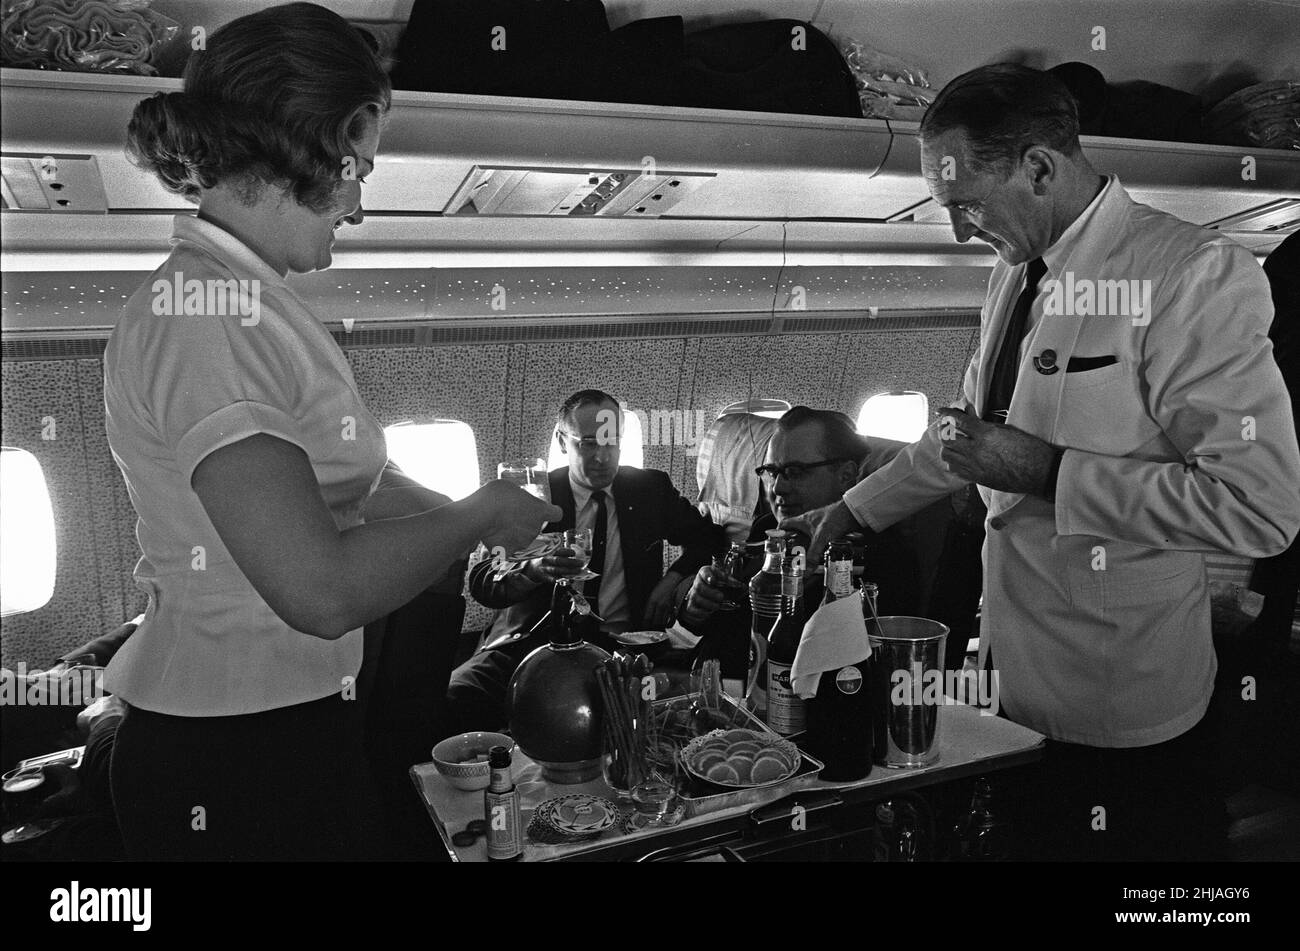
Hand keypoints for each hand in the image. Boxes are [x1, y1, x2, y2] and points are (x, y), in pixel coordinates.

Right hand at [475, 480, 562, 555]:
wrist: (480, 514)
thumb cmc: (496, 495)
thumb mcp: (510, 488)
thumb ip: (518, 497)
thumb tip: (514, 500)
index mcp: (540, 510)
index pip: (556, 514)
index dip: (551, 512)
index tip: (543, 511)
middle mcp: (535, 529)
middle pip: (533, 526)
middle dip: (524, 522)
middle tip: (508, 514)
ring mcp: (523, 543)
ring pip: (519, 538)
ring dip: (512, 533)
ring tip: (496, 523)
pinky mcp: (508, 553)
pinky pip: (505, 549)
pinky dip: (500, 545)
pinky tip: (491, 535)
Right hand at [521, 549, 587, 583]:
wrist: (532, 568)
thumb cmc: (546, 558)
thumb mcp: (550, 552)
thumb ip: (561, 551)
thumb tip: (577, 552)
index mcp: (549, 552)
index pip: (558, 551)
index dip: (566, 552)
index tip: (574, 553)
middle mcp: (547, 560)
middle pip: (559, 561)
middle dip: (571, 562)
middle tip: (581, 563)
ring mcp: (545, 569)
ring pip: (557, 570)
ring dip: (569, 571)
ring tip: (578, 571)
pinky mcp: (545, 577)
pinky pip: (554, 579)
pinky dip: (562, 580)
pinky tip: (569, 580)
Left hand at [643, 571, 686, 627]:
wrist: (674, 579)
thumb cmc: (662, 585)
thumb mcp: (652, 594)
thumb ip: (649, 605)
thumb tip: (645, 615)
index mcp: (652, 601)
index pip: (647, 618)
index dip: (644, 625)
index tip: (643, 628)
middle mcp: (660, 605)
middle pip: (654, 623)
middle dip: (651, 628)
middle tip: (649, 631)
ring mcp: (668, 608)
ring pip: (662, 623)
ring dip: (659, 627)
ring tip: (656, 630)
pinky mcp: (675, 608)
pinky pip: (671, 621)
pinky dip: (668, 625)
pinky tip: (665, 625)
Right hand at [678, 564, 733, 629]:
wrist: (707, 592)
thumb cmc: (717, 584)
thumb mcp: (725, 579)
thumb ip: (732, 582)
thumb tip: (741, 586)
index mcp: (705, 573)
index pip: (704, 572)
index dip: (708, 576)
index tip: (713, 580)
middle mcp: (697, 582)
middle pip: (699, 586)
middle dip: (711, 593)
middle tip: (721, 596)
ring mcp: (693, 594)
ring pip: (696, 598)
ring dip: (708, 603)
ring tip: (717, 606)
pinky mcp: (691, 605)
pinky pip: (692, 609)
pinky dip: (701, 612)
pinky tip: (709, 612)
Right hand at [780, 500, 860, 568]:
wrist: (853, 511)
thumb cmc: (835, 516)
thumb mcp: (821, 538)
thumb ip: (813, 555)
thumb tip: (805, 571)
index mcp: (802, 520)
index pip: (784, 524)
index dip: (777, 533)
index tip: (775, 543)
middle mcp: (809, 522)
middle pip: (795, 533)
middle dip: (793, 544)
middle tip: (791, 556)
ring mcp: (819, 525)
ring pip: (808, 537)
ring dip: (807, 547)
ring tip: (806, 558)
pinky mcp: (829, 528)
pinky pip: (820, 539)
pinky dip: (819, 547)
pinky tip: (822, 554)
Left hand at [937, 408, 1057, 495]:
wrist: (1040, 473)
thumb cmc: (1029, 449)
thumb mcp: (1008, 429)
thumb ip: (984, 422)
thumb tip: (969, 413)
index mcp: (986, 435)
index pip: (959, 421)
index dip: (947, 413)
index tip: (941, 411)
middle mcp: (976, 451)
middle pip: (947, 439)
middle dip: (944, 431)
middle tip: (948, 427)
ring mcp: (975, 466)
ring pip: (947, 456)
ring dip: (947, 447)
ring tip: (953, 443)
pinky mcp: (977, 478)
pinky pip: (955, 470)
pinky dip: (953, 462)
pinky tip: (959, 458)